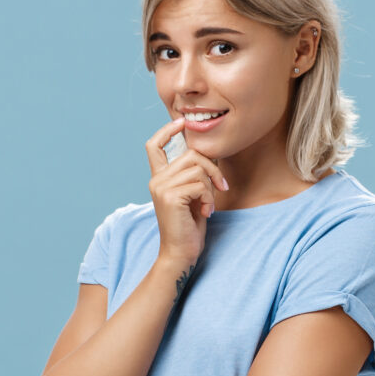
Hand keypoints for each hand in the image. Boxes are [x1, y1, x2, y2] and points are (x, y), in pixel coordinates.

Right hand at [143, 117, 231, 268]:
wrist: (180, 253)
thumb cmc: (189, 225)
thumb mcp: (192, 195)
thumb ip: (193, 175)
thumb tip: (209, 153)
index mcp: (159, 178)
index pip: (154, 146)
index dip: (166, 130)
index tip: (181, 123)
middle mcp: (156, 180)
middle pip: (191, 154)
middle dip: (212, 168)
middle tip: (220, 187)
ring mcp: (161, 188)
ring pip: (198, 168)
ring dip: (211, 186)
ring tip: (209, 204)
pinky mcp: (170, 197)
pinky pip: (200, 184)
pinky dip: (209, 198)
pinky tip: (206, 212)